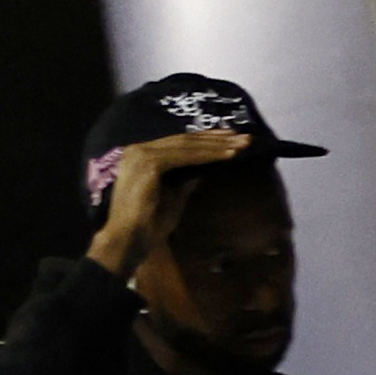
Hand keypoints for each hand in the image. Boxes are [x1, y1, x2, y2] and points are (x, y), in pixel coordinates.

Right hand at [88, 124, 255, 275]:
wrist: (131, 239)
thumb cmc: (151, 223)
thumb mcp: (174, 196)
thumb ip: (186, 179)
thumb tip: (204, 168)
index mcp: (141, 156)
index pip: (178, 142)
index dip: (206, 139)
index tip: (231, 137)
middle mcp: (138, 150)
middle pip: (184, 140)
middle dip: (217, 138)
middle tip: (244, 136)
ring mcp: (141, 154)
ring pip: (187, 145)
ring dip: (218, 145)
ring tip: (243, 143)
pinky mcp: (148, 163)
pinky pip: (185, 156)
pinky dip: (209, 155)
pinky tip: (229, 154)